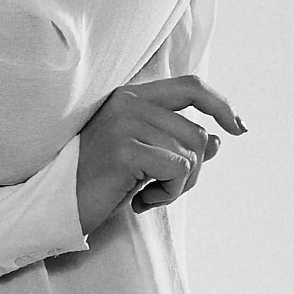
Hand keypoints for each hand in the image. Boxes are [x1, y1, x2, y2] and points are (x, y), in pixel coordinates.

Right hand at [73, 75, 245, 236]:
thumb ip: (177, 145)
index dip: (221, 104)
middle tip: (163, 190)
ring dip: (178, 186)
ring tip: (145, 195)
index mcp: (131, 96)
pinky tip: (141, 202)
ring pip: (192, 153)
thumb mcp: (143, 162)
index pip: (191, 86)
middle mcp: (128, 102)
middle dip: (193, 170)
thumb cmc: (97, 185)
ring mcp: (125, 123)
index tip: (240, 127)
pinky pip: (179, 170)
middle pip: (198, 131)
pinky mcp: (125, 149)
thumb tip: (218, 142)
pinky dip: (169, 194)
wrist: (54, 207)